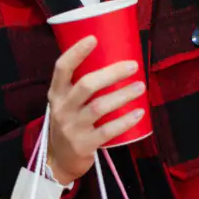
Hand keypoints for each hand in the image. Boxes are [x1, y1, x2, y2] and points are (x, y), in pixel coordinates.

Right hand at [46, 36, 145, 183]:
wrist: (59, 160)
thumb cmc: (70, 121)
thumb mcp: (66, 102)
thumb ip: (81, 84)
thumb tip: (114, 58)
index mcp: (57, 93)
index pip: (62, 68)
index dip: (76, 52)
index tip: (93, 38)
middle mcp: (62, 108)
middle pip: (86, 85)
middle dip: (112, 73)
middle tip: (133, 65)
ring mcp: (72, 127)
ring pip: (99, 107)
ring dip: (123, 95)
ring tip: (141, 87)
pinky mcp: (84, 144)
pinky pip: (108, 131)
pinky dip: (125, 121)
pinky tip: (140, 113)